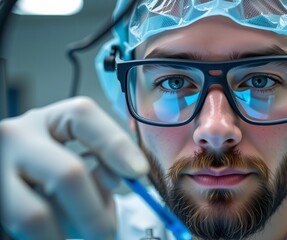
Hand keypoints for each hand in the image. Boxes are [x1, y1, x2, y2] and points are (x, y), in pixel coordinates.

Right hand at [0, 97, 148, 239]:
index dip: (116, 145)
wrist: (6, 178)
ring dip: (68, 233)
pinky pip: (22, 230)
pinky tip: (54, 234)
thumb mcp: (74, 155)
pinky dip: (48, 238)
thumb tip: (121, 180)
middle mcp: (17, 138)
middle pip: (68, 174)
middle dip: (95, 213)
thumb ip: (100, 165)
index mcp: (48, 121)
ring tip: (80, 237)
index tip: (139, 172)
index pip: (84, 117)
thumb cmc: (50, 168)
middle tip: (107, 233)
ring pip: (37, 214)